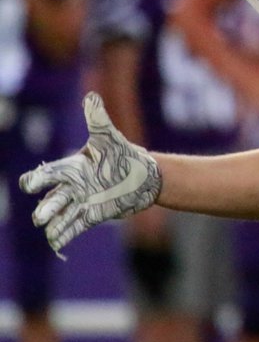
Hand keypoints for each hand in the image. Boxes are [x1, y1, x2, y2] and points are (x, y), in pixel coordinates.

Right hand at [19, 92, 162, 254]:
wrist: (144, 177)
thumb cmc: (124, 155)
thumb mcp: (110, 138)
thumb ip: (98, 120)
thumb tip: (91, 96)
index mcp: (71, 168)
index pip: (47, 174)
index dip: (37, 180)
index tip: (30, 184)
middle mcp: (72, 187)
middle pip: (52, 198)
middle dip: (46, 207)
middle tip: (41, 216)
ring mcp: (80, 203)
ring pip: (60, 214)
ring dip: (54, 222)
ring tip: (48, 230)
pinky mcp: (92, 216)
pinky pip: (74, 227)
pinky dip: (64, 236)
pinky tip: (57, 245)